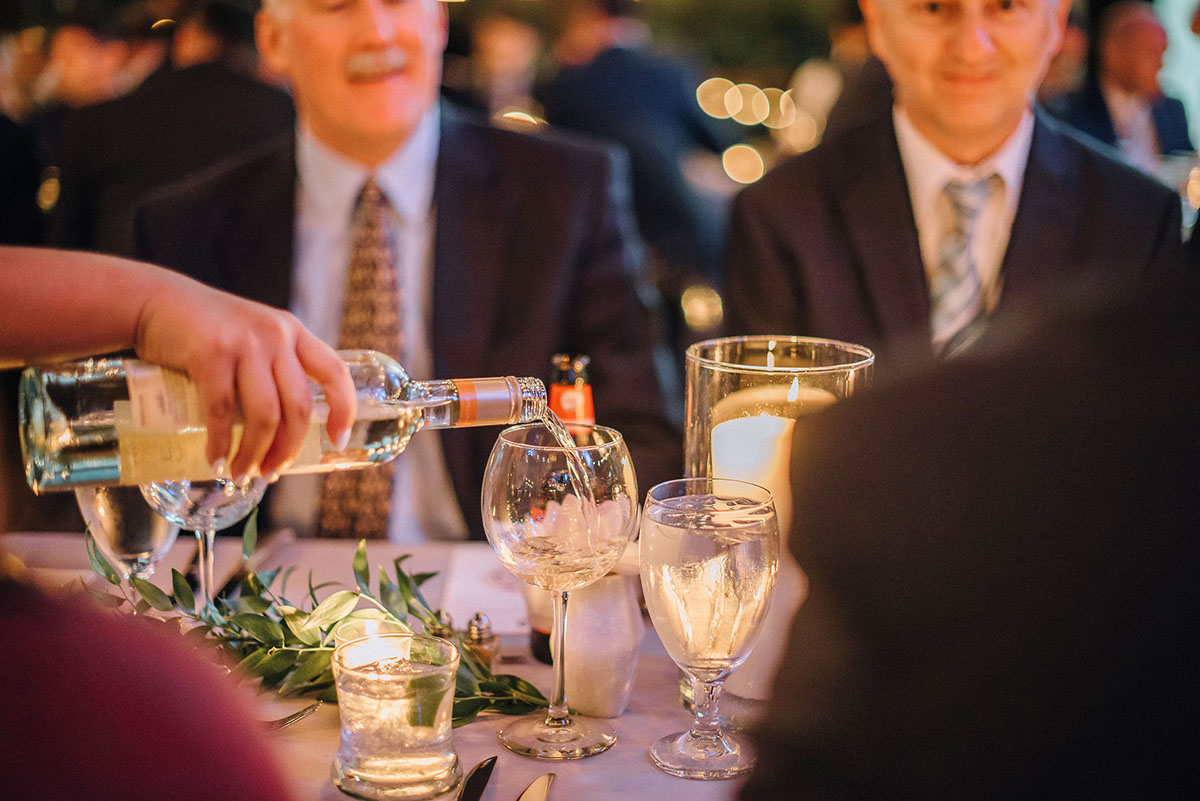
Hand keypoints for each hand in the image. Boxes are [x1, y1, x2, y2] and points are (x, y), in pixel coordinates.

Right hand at [135, 277, 354, 481]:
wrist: (156, 302)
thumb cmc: (207, 331)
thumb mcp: (254, 338)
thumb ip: (274, 368)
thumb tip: (284, 431)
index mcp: (293, 333)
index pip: (335, 373)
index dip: (343, 409)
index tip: (338, 441)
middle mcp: (276, 336)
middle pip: (297, 407)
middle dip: (287, 449)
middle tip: (270, 472)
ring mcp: (245, 343)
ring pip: (264, 415)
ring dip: (254, 453)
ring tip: (241, 473)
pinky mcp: (211, 353)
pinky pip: (222, 411)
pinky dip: (220, 443)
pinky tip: (216, 461)